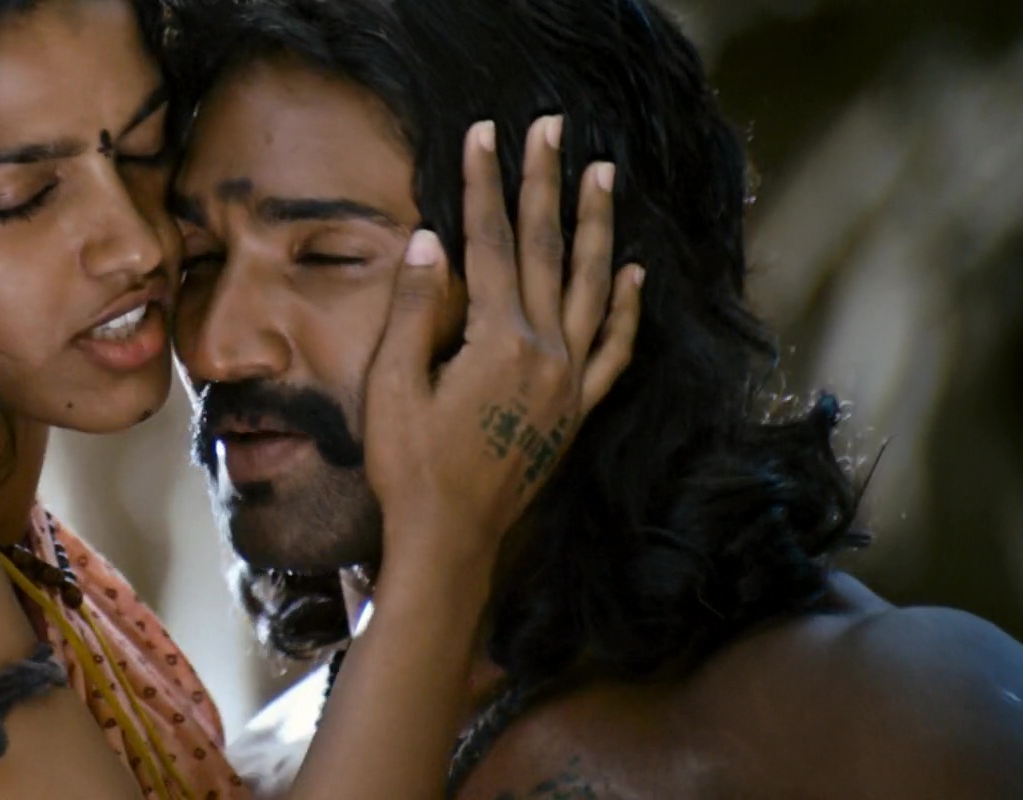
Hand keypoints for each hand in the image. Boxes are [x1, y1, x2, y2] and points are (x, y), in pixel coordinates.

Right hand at [361, 115, 643, 564]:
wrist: (450, 542)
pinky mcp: (575, 413)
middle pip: (547, 251)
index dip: (486, 185)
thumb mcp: (391, 388)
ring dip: (596, 228)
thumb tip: (427, 240)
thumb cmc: (409, 469)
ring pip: (592, 287)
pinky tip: (631, 275)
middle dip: (546, 184)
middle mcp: (547, 356)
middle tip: (551, 129)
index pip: (492, 243)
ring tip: (604, 176)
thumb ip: (414, 311)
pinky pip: (614, 350)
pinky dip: (625, 309)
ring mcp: (569, 385)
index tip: (484, 134)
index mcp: (499, 344)